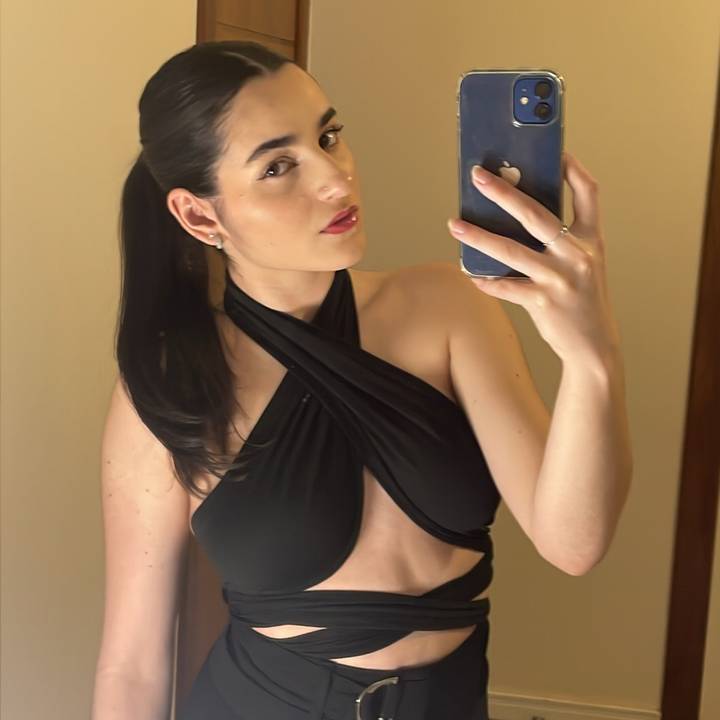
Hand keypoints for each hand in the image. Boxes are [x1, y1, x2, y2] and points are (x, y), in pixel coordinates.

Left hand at [447, 151, 621, 365]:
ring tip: (454, 225)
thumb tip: (518, 215)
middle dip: (503, 192)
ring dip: (478, 237)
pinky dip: (486, 280)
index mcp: (592, 239)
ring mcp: (560, 278)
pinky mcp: (543, 302)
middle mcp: (578, 254)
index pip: (589, 192)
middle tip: (478, 176)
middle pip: (536, 214)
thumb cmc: (582, 299)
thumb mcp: (583, 264)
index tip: (554, 151)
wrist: (593, 345)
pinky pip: (505, 287)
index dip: (572, 168)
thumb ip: (561, 240)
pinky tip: (470, 274)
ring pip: (511, 250)